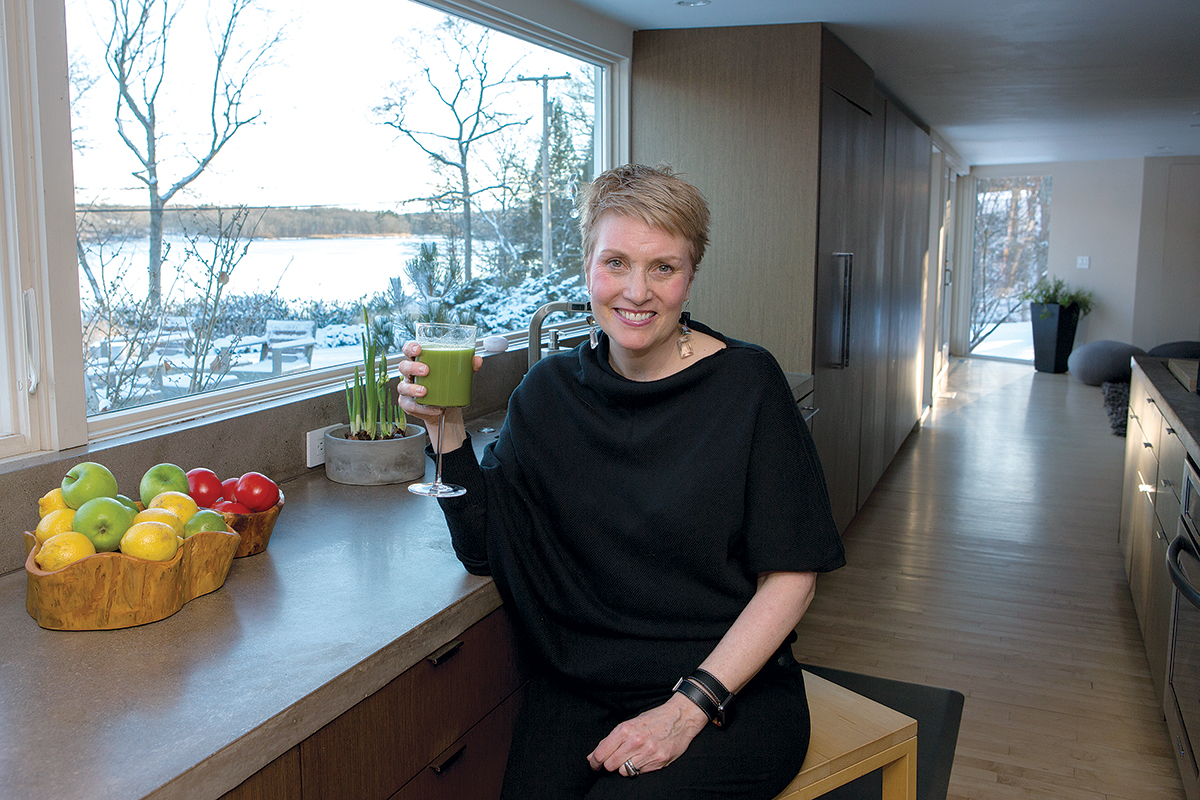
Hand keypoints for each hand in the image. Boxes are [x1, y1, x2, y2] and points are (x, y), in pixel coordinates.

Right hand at [396, 341, 482, 451]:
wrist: (446, 408)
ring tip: (425, 391)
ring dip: (413, 388)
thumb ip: (467, 365)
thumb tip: (477, 360)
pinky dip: (422, 408)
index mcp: (419, 361)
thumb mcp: (457, 373)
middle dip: (413, 367)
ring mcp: (407, 389)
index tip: (418, 349)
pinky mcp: (408, 404)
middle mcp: (410, 374)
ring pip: (403, 386)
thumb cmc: (447, 385)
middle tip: (426, 371)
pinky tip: (435, 408)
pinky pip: (411, 405)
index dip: (410, 347)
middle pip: (403, 366)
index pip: (408, 350)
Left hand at [586, 693, 707, 777]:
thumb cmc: (654, 720)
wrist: (680, 717)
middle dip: (609, 765)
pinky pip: (639, 772)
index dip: (594, 762)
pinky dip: (639, 768)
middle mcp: (635, 741)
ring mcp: (647, 752)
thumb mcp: (630, 724)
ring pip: (624, 771)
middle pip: (610, 765)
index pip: (602, 753)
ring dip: (624, 767)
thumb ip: (610, 740)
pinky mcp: (658, 761)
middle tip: (615, 760)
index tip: (594, 764)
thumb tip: (592, 756)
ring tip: (632, 757)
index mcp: (625, 729)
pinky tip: (644, 758)